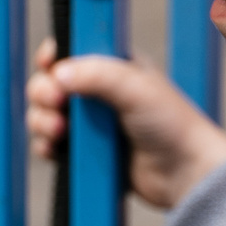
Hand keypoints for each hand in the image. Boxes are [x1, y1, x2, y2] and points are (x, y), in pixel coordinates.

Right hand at [26, 40, 225, 210]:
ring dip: (41, 121)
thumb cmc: (172, 125)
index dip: (53, 57)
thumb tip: (57, 73)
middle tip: (56, 103)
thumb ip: (97, 74)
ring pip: (44, 115)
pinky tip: (53, 149)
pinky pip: (50, 145)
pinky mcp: (84, 152)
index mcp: (111, 66)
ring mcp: (88, 124)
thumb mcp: (135, 88)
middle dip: (43, 93)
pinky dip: (45, 146)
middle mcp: (96, 92)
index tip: (48, 65)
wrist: (184, 173)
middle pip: (49, 84)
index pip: (69, 51)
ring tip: (58, 131)